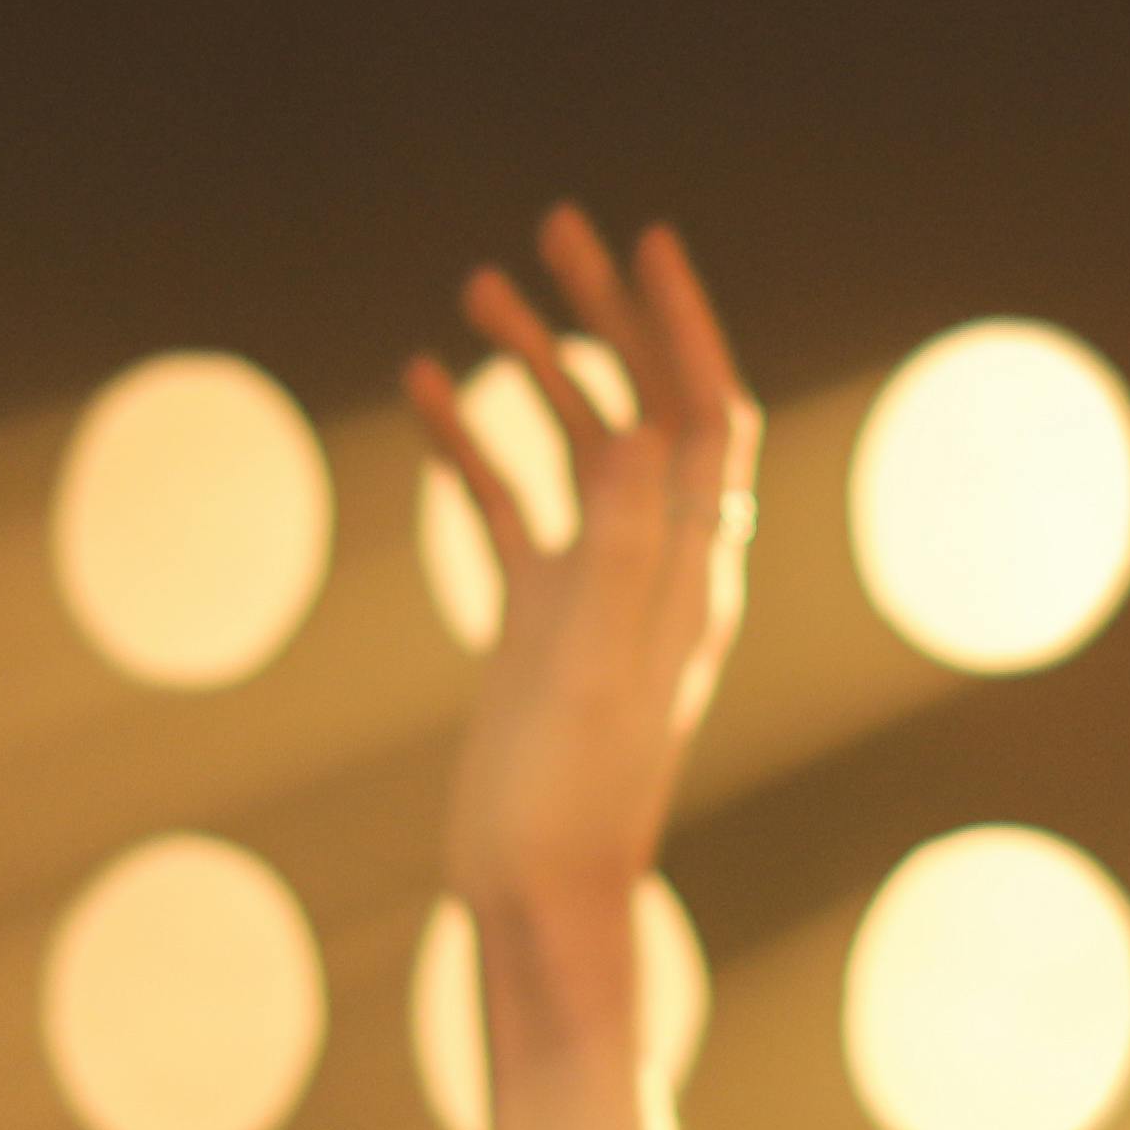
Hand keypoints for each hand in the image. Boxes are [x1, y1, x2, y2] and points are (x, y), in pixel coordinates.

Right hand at [403, 207, 756, 930]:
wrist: (535, 899)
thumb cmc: (572, 801)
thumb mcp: (598, 667)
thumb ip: (625, 552)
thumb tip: (647, 430)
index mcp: (690, 572)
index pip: (707, 415)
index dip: (685, 324)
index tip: (646, 242)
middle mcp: (653, 567)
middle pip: (643, 409)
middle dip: (606, 316)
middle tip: (556, 231)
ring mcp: (591, 591)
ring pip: (571, 447)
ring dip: (533, 367)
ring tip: (475, 290)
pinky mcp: (535, 623)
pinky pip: (507, 510)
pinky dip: (470, 446)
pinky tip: (422, 393)